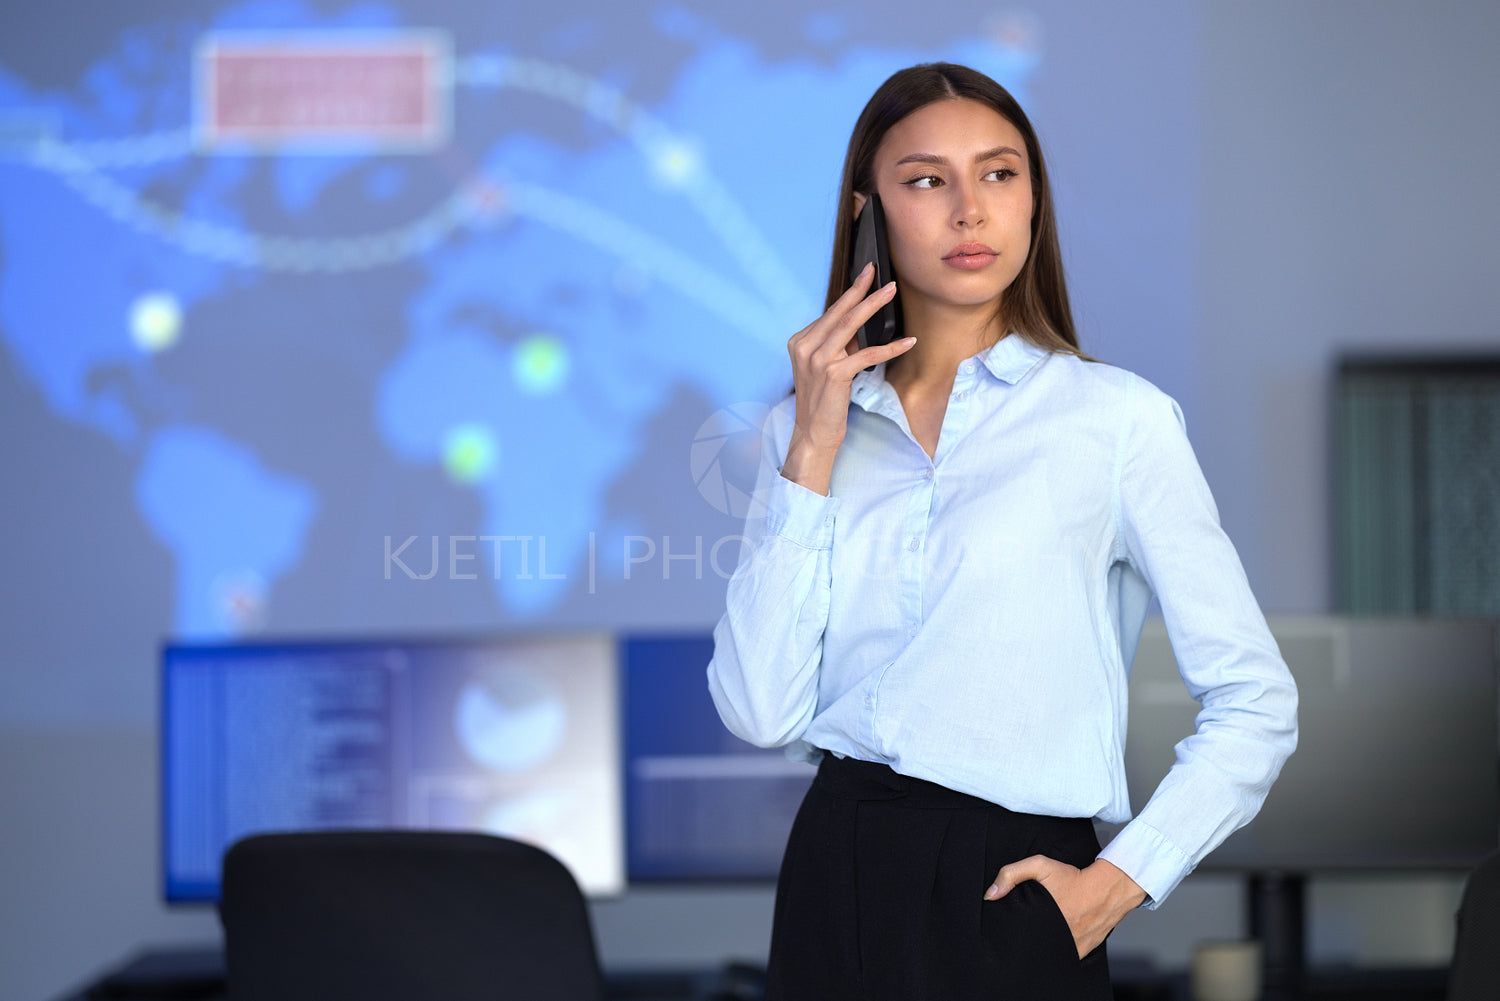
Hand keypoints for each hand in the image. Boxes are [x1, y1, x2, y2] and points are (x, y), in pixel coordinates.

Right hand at [781, 263, 915, 495]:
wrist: (814, 434)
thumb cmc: (822, 402)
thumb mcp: (825, 368)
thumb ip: (838, 346)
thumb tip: (862, 326)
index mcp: (800, 342)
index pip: (830, 313)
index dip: (850, 294)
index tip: (866, 276)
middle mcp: (805, 347)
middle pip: (839, 312)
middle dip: (861, 290)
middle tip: (879, 273)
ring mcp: (817, 360)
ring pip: (851, 325)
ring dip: (874, 306)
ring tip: (892, 291)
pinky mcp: (834, 374)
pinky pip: (867, 354)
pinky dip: (890, 347)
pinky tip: (907, 341)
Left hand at [983, 856, 1145, 958]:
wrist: (1108, 888)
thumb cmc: (1074, 878)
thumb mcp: (1040, 866)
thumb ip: (1011, 874)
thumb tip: (990, 894)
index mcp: (1044, 922)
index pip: (1020, 938)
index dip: (1013, 934)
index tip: (1010, 929)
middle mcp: (1059, 939)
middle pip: (1034, 947)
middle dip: (1028, 940)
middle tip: (1026, 929)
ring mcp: (1072, 948)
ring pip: (1050, 954)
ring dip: (1044, 946)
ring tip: (1041, 933)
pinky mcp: (1083, 951)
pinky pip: (1066, 956)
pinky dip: (1060, 949)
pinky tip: (1056, 937)